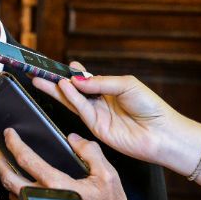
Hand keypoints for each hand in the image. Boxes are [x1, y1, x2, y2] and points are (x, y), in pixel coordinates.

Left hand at [0, 129, 138, 199]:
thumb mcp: (108, 176)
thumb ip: (91, 153)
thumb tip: (73, 138)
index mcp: (57, 185)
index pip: (26, 159)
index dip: (14, 143)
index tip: (8, 133)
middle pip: (8, 178)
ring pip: (11, 192)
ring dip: (4, 176)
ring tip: (4, 164)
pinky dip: (14, 191)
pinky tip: (18, 184)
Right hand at [31, 64, 193, 167]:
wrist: (162, 134)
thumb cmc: (151, 108)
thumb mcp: (126, 85)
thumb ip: (100, 82)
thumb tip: (76, 80)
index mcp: (109, 89)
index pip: (85, 79)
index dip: (72, 72)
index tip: (60, 65)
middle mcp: (100, 102)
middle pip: (73, 90)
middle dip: (54, 81)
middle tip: (37, 73)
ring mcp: (96, 115)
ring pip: (71, 100)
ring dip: (55, 89)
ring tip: (40, 80)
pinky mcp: (95, 127)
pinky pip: (80, 109)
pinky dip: (70, 97)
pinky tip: (63, 87)